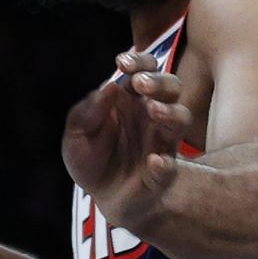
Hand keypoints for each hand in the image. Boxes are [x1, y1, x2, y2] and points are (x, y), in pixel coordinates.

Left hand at [62, 51, 190, 229]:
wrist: (101, 197)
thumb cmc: (91, 157)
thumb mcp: (76, 133)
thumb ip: (87, 111)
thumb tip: (109, 87)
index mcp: (130, 99)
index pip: (144, 69)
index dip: (139, 61)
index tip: (123, 62)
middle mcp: (151, 114)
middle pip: (170, 87)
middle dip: (159, 81)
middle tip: (140, 84)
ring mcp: (161, 142)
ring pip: (181, 118)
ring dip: (170, 112)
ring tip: (154, 111)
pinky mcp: (162, 172)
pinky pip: (170, 166)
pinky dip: (164, 163)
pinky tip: (154, 160)